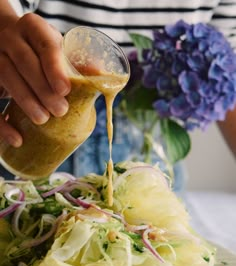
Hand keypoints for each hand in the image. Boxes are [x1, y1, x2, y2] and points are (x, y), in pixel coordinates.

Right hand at [0, 13, 70, 145]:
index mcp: (33, 28)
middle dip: (43, 88)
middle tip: (60, 110)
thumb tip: (100, 74)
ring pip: (5, 75)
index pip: (45, 44)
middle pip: (24, 61)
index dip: (55, 67)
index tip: (64, 90)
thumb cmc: (40, 52)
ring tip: (43, 119)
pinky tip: (17, 139)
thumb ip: (75, 63)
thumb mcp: (57, 51)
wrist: (7, 44)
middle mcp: (11, 38)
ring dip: (26, 101)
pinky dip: (2, 125)